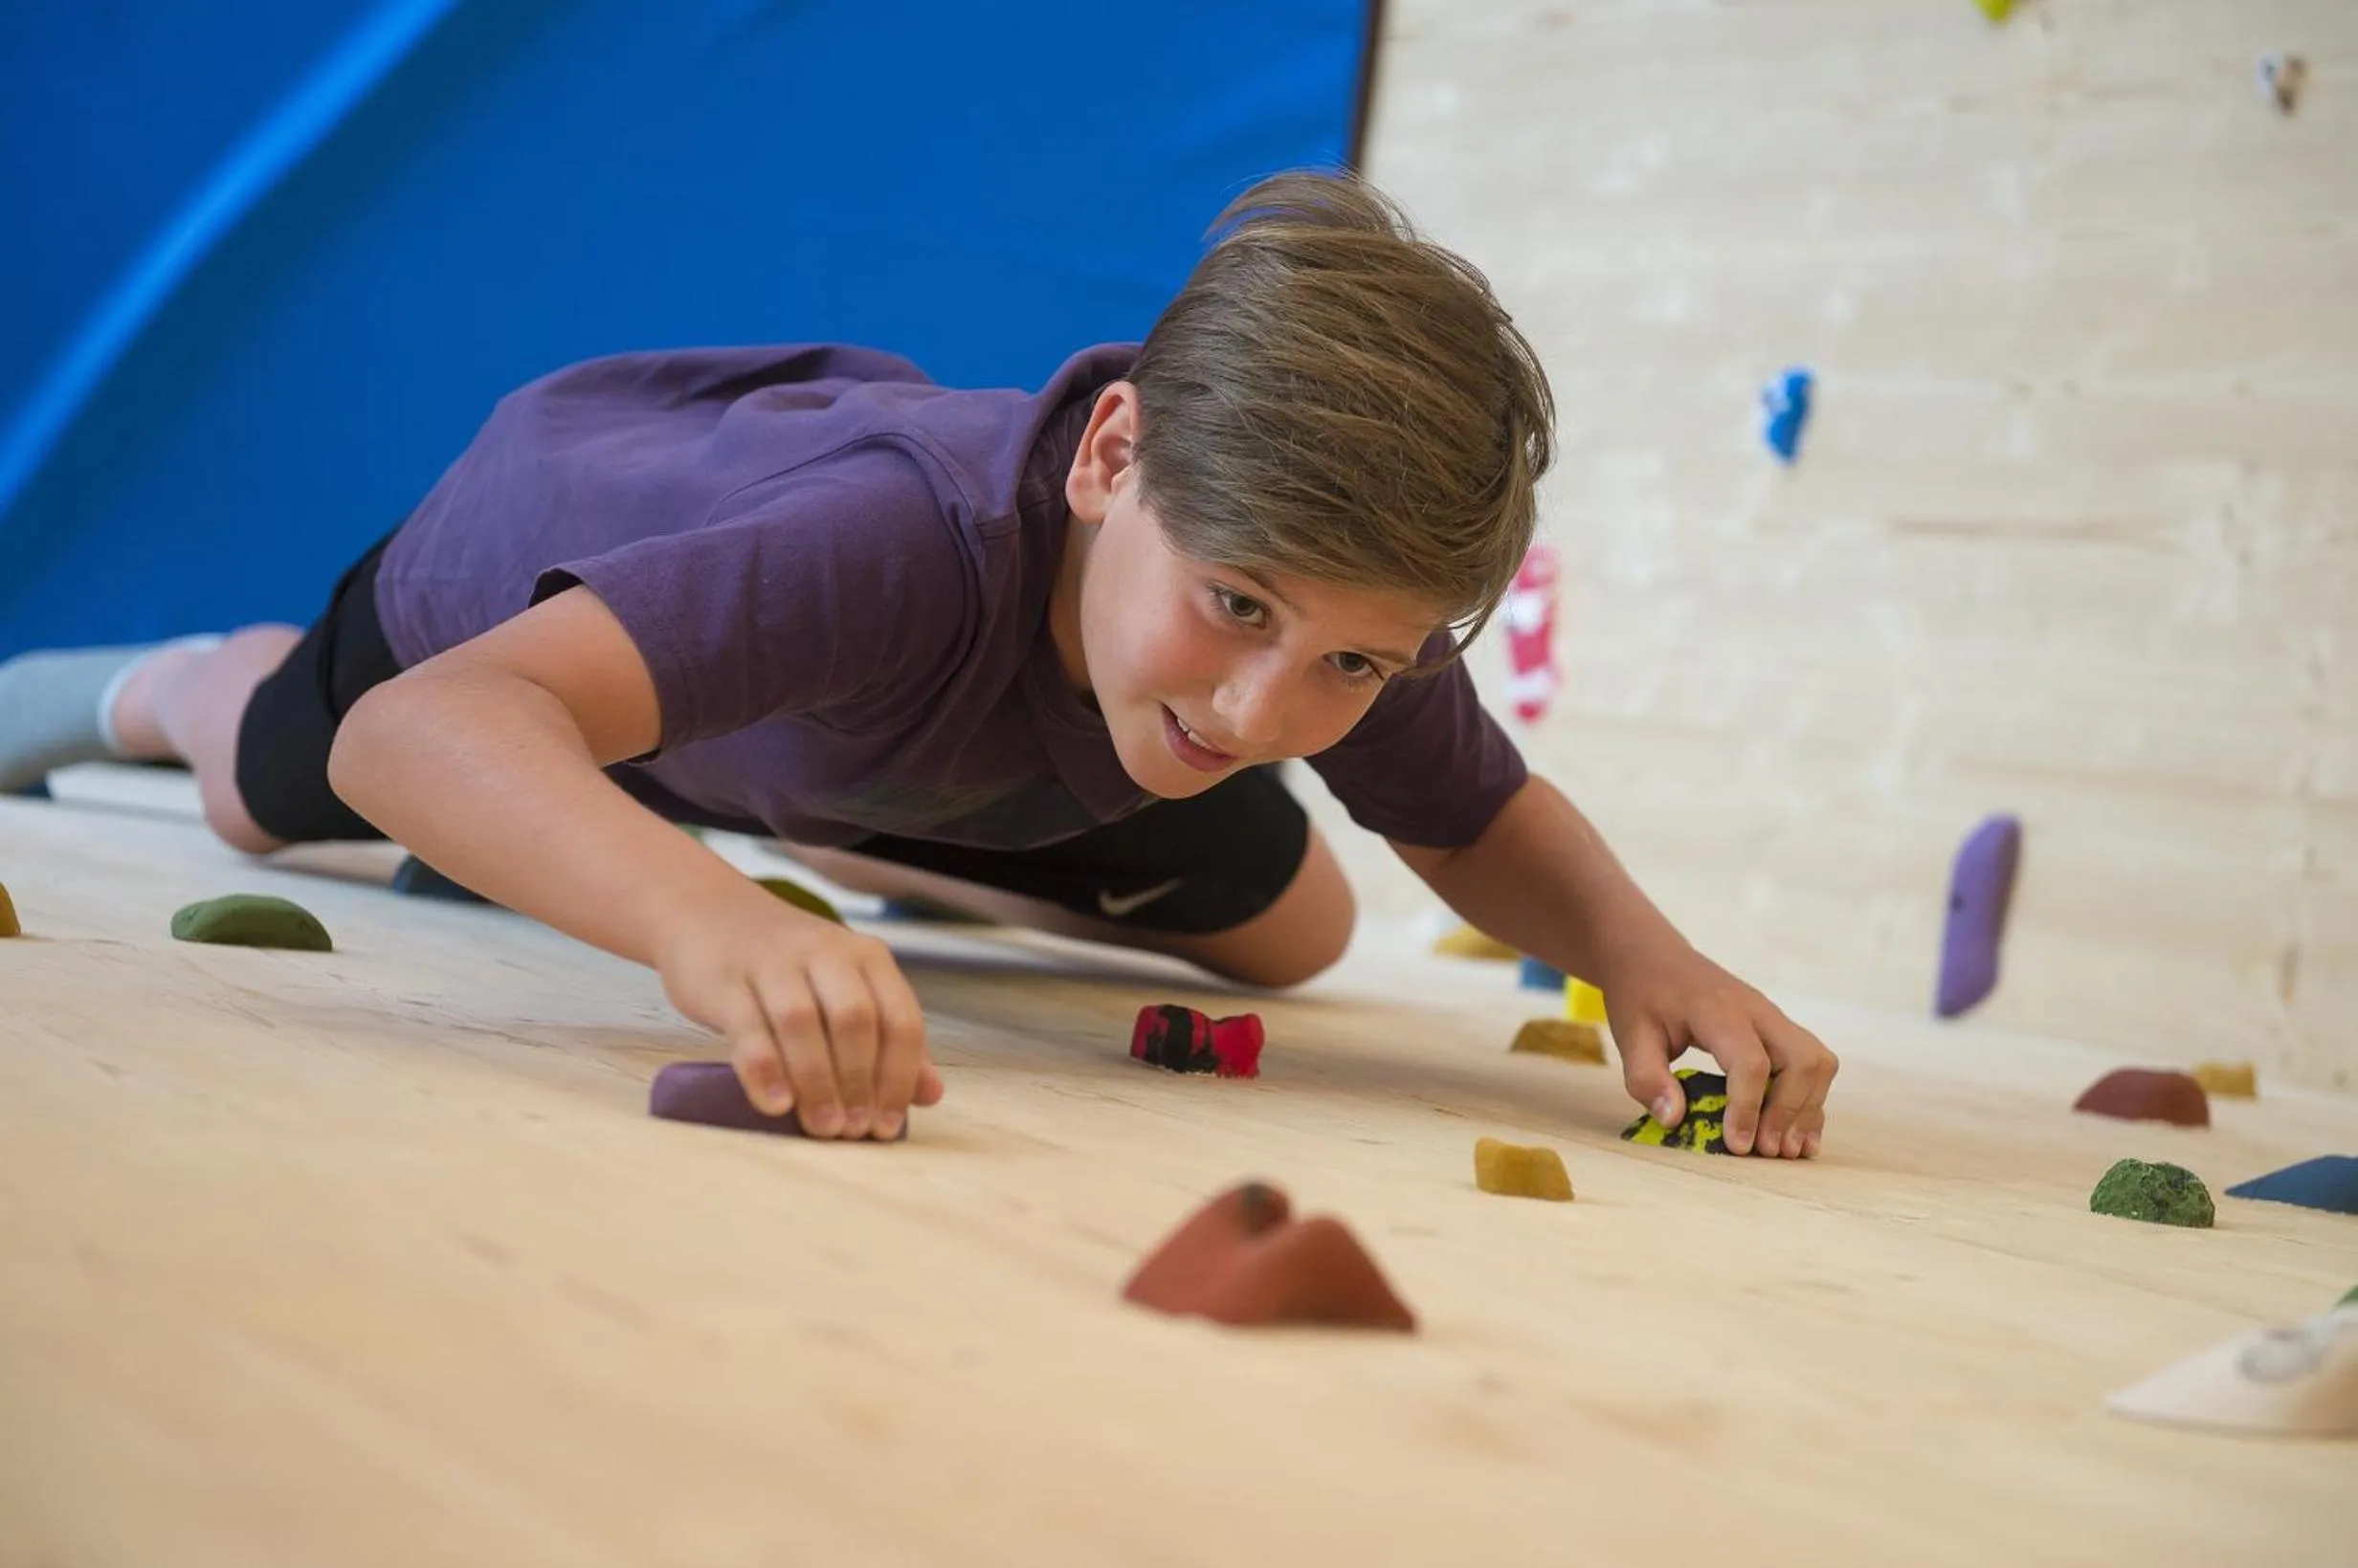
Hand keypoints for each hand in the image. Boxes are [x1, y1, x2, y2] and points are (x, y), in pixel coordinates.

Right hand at [652, 891, 943, 1139]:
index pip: (900, 1018)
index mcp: (867, 957)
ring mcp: (772, 962)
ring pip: (802, 1023)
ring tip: (822, 1128)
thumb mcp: (846, 989)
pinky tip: (776, 1105)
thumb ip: (888, 1039)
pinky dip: (765, 1070)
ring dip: (817, 1082)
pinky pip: (748, 1027)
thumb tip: (931, 1095)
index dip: (899, 1077)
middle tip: (852, 1132)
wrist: (709, 915)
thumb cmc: (789, 969)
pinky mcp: (725, 981)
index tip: (887, 1125)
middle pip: (855, 1020)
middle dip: (859, 1082)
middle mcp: (825, 952)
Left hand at [1602, 941, 1836, 1157]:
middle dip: (1789, 1111)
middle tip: (1766, 1151)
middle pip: (1801, 1059)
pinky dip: (1810, 1100)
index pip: (1749, 1062)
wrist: (1653, 956)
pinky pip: (1812, 1063)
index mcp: (1717, 1010)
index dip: (1747, 1108)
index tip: (1737, 1147)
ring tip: (1786, 1150)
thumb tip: (1674, 1120)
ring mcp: (1773, 1017)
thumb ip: (1647, 1078)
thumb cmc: (1642, 996)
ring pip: (1816, 1061)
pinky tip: (1800, 1136)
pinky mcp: (1778, 1029)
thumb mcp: (1631, 1035)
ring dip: (1807, 1108)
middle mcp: (1757, 1010)